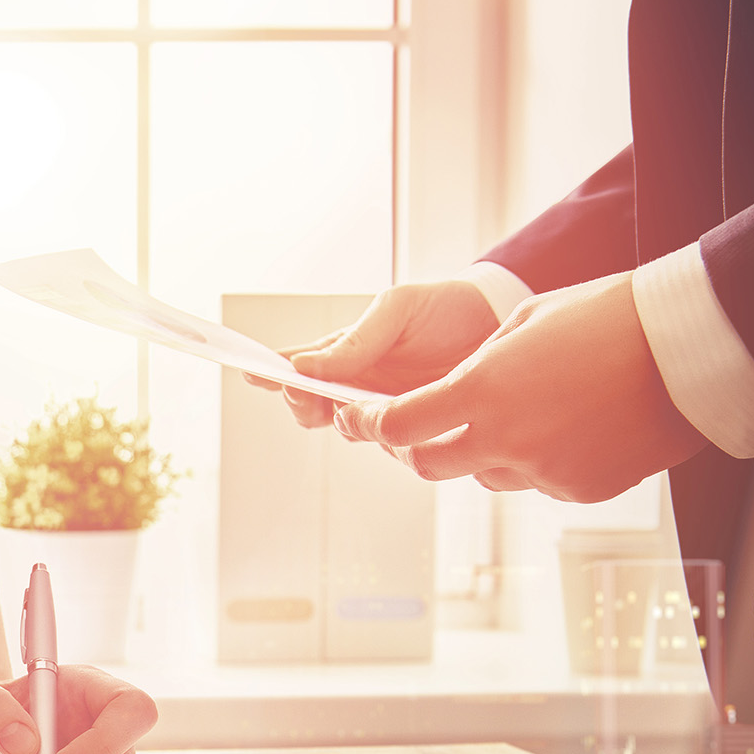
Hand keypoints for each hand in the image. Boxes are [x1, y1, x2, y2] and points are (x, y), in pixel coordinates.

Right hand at [245, 279, 500, 427]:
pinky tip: (396, 426)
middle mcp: (355, 385)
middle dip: (303, 405)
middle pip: (308, 406)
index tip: (253, 375)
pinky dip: (387, 440)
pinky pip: (389, 445)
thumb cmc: (443, 308)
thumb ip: (355, 340)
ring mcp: (382, 410)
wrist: (500, 327)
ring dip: (346, 424)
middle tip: (313, 401)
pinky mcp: (413, 431)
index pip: (296, 365)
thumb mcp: (398, 309)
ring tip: (356, 409)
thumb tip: (304, 367)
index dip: (269, 373)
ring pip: (346, 431)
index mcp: (343, 351)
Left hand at [332, 272, 707, 502]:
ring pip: (484, 474)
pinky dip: (535, 460)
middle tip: (419, 426)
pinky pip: (537, 481)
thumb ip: (476, 367)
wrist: (689, 349)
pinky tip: (565, 425)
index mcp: (481, 392)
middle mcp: (504, 440)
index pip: (398, 426)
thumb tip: (452, 392)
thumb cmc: (607, 319)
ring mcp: (543, 471)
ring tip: (517, 410)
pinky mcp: (579, 490)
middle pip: (427, 464)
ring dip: (481, 451)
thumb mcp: (522, 324)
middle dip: (416, 445)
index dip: (373, 424)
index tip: (363, 417)